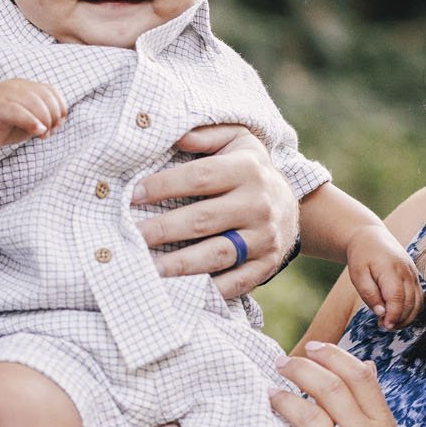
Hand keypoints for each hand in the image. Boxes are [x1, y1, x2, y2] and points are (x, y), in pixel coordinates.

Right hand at [0, 78, 66, 155]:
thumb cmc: (0, 128)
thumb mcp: (26, 122)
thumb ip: (42, 118)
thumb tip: (60, 120)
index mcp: (22, 86)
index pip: (50, 90)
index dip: (60, 107)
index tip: (59, 124)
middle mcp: (13, 86)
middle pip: (45, 96)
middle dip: (54, 115)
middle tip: (51, 132)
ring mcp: (3, 94)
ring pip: (34, 102)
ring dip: (45, 120)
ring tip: (43, 135)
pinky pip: (18, 111)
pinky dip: (32, 122)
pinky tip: (38, 132)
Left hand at [134, 125, 298, 299]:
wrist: (294, 207)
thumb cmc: (250, 171)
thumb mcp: (238, 141)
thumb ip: (206, 135)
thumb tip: (175, 135)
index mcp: (248, 169)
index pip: (199, 177)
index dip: (163, 186)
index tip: (133, 195)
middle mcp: (258, 204)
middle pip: (203, 219)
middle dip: (162, 229)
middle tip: (130, 237)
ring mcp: (264, 238)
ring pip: (217, 254)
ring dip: (179, 264)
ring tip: (148, 269)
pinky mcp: (267, 265)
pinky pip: (235, 282)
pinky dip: (208, 290)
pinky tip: (180, 291)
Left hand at [274, 342, 418, 426]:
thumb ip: (374, 409)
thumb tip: (366, 365)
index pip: (358, 377)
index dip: (332, 356)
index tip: (311, 348)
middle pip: (329, 389)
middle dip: (300, 369)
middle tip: (280, 364)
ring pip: (307, 417)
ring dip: (283, 401)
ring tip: (270, 395)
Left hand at [344, 223, 423, 328]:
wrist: (371, 237)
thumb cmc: (361, 257)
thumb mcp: (357, 275)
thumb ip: (369, 294)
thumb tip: (381, 313)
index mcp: (391, 270)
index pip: (397, 298)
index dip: (394, 315)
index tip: (386, 326)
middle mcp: (407, 271)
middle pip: (410, 303)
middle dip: (400, 319)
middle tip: (384, 326)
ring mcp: (413, 274)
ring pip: (418, 302)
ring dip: (407, 317)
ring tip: (391, 323)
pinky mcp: (415, 276)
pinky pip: (419, 297)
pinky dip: (412, 310)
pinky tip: (399, 315)